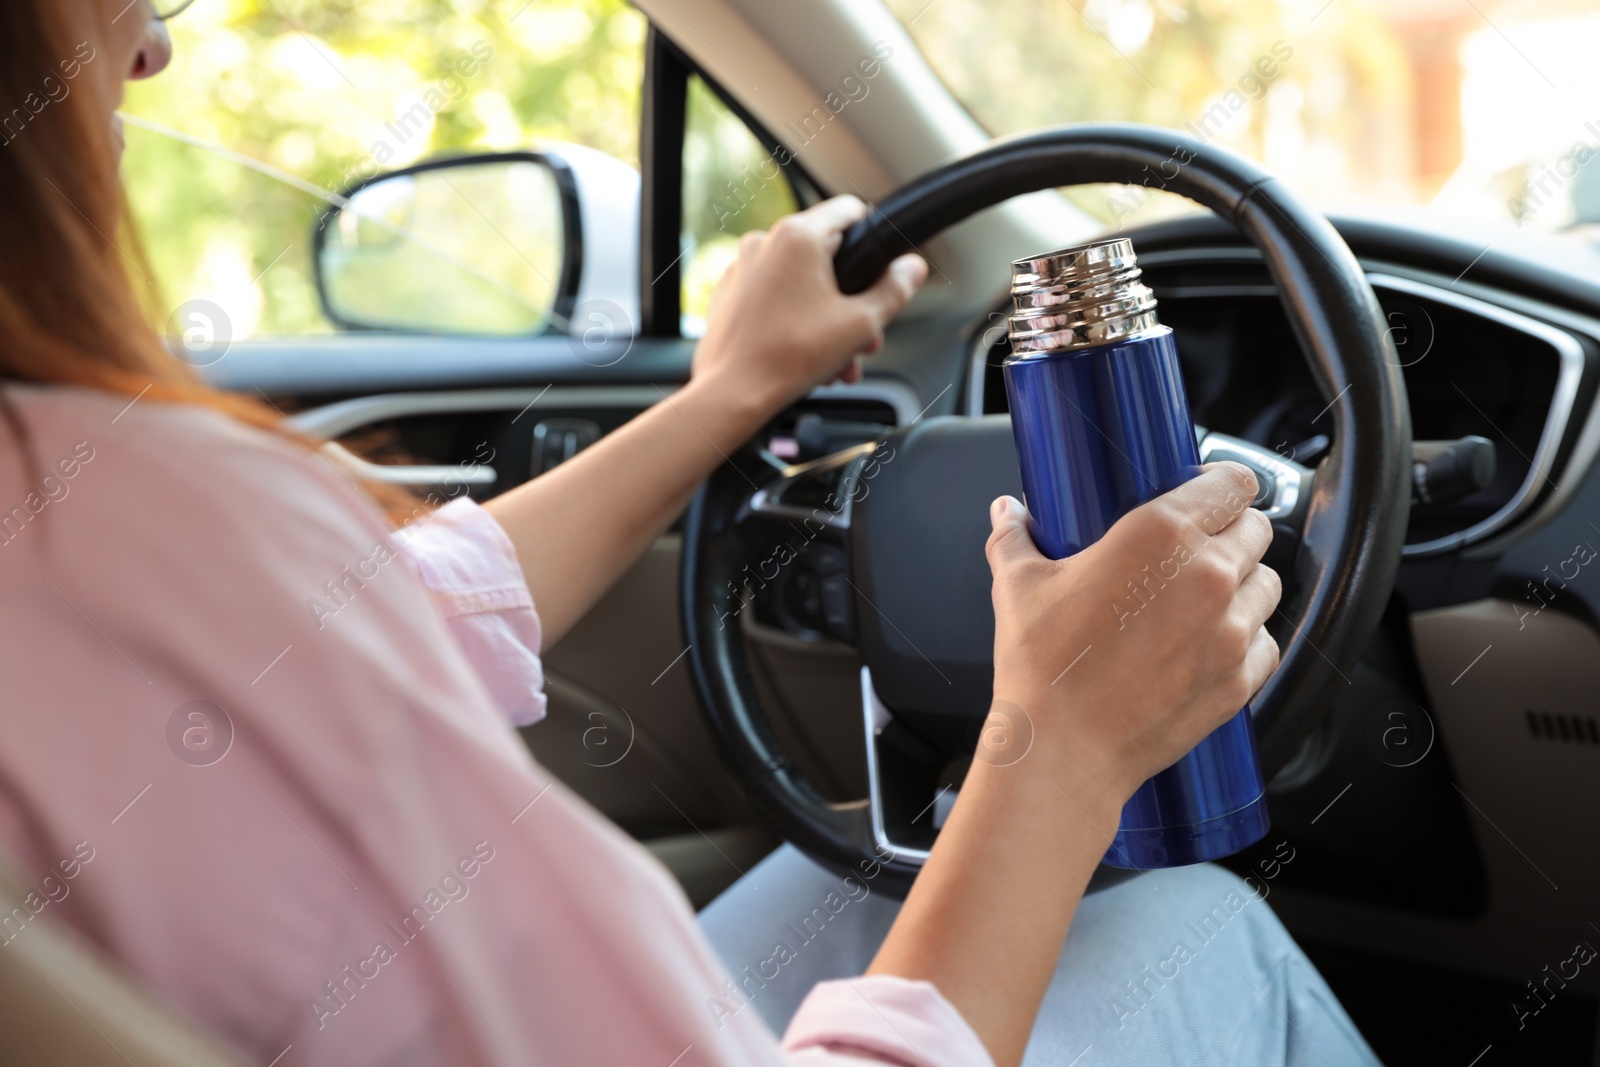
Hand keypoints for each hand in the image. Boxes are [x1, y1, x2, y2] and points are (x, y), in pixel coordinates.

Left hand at [691, 196, 927, 413]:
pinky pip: (773, 295)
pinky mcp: (729, 292)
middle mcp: (765, 242)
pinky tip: (805, 354)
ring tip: (836, 358)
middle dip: (851, 298)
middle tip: (863, 336)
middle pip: (826, 255)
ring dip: (826, 316)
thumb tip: (912, 268)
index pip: (850, 210)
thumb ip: (894, 290)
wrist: (732, 392)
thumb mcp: (860, 324)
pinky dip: (793, 318)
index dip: (872, 238)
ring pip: (800, 280)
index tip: (880, 268)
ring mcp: (742, 266)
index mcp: (799, 236)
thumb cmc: (789, 356)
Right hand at [983, 463, 1281, 803]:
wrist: (1062, 749)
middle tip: (1195, 550)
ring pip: (1267, 585)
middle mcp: (1209, 574)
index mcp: (1162, 534)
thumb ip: (1013, 537)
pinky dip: (1246, 640)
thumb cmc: (1042, 667)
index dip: (1223, 484)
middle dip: (1231, 533)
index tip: (1208, 495)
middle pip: (1256, 530)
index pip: (1233, 482)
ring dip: (1244, 586)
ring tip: (1204, 600)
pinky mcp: (1239, 679)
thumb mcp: (1018, 586)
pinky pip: (1266, 643)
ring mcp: (1231, 630)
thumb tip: (1006, 512)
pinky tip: (1208, 645)